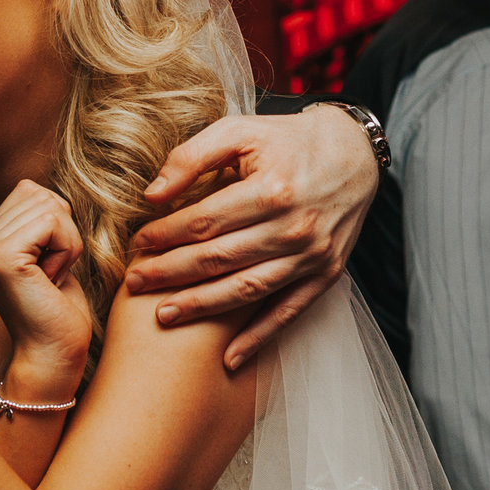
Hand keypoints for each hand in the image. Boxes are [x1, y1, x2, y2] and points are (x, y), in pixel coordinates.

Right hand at [0, 181, 93, 395]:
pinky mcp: (3, 257)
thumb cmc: (58, 310)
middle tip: (52, 274)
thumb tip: (42, 190)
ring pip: (50, 208)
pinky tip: (52, 280)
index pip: (30, 191)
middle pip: (41, 196)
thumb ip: (38, 221)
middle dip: (64, 233)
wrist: (52, 354)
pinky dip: (67, 250)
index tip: (49, 265)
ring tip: (51, 278)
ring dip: (68, 244)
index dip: (57, 224)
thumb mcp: (47, 254)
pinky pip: (53, 223)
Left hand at [128, 105, 378, 369]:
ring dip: (203, 307)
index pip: (205, 221)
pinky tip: (229, 359)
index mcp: (271, 189)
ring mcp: (312, 255)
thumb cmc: (289, 141)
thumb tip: (152, 195)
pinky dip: (259, 338)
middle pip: (219, 258)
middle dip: (171, 273)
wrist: (354, 153)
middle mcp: (294, 227)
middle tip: (135, 283)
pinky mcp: (326, 274)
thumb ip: (193, 156)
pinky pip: (288, 312)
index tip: (137, 244)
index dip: (166, 235)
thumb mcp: (241, 130)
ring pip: (247, 290)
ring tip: (164, 315)